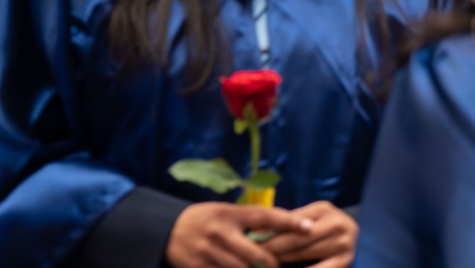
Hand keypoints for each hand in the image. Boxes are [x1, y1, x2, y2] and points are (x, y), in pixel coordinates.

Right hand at [165, 202, 311, 267]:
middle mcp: (220, 232)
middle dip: (272, 264)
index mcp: (228, 214)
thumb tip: (283, 226)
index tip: (308, 227)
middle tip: (275, 265)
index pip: (263, 216)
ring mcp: (209, 252)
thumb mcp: (223, 212)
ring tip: (259, 267)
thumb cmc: (203, 221)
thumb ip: (248, 220)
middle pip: (258, 254)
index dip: (288, 221)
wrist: (166, 231)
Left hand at [258, 201, 356, 267]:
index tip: (252, 238)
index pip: (291, 221)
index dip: (271, 231)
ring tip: (268, 262)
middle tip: (256, 253)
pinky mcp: (346, 262)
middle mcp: (336, 224)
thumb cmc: (326, 226)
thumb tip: (259, 230)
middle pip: (297, 238)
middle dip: (273, 247)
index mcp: (324, 209)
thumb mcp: (312, 217)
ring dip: (283, 260)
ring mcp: (343, 244)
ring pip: (304, 254)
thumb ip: (291, 221)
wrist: (360, 238)